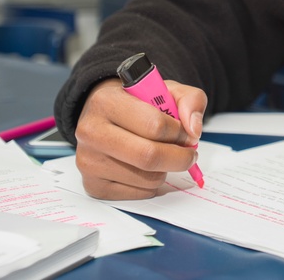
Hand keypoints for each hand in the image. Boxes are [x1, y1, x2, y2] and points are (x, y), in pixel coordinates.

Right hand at [73, 78, 205, 199]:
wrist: (102, 115)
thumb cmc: (135, 103)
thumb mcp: (165, 90)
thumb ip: (189, 100)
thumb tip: (193, 130)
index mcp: (106, 102)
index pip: (154, 125)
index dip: (179, 132)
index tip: (187, 133)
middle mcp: (91, 133)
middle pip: (149, 157)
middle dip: (179, 158)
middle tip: (189, 153)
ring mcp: (89, 162)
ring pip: (148, 178)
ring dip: (166, 170)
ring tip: (161, 153)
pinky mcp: (94, 186)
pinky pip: (139, 193)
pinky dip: (152, 183)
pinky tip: (145, 167)